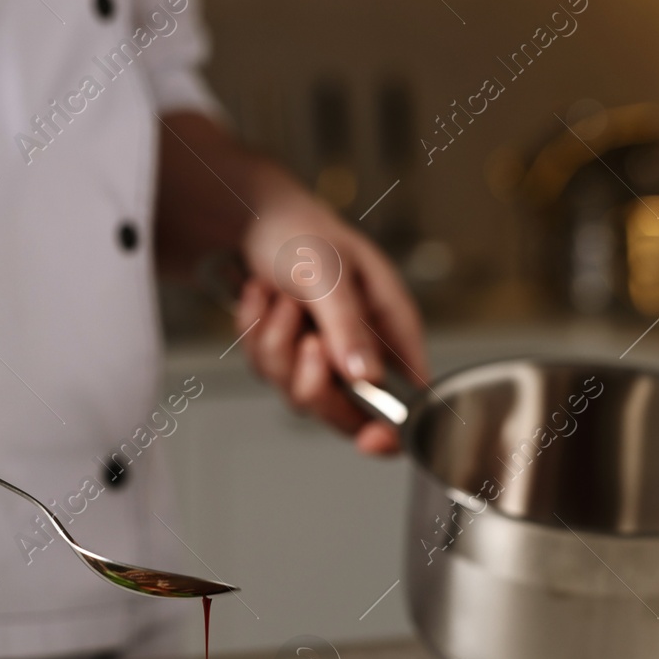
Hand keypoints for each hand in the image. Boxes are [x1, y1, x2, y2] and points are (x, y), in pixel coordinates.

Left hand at [235, 192, 427, 455]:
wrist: (249, 217)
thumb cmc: (301, 233)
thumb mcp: (329, 274)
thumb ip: (349, 326)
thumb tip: (367, 377)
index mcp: (392, 326)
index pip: (409, 395)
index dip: (394, 426)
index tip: (374, 440)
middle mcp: (361, 348)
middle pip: (343, 409)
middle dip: (312, 378)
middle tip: (308, 339)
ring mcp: (321, 355)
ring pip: (294, 390)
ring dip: (277, 342)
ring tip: (281, 298)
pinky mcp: (285, 355)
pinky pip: (264, 369)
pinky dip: (254, 332)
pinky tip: (261, 297)